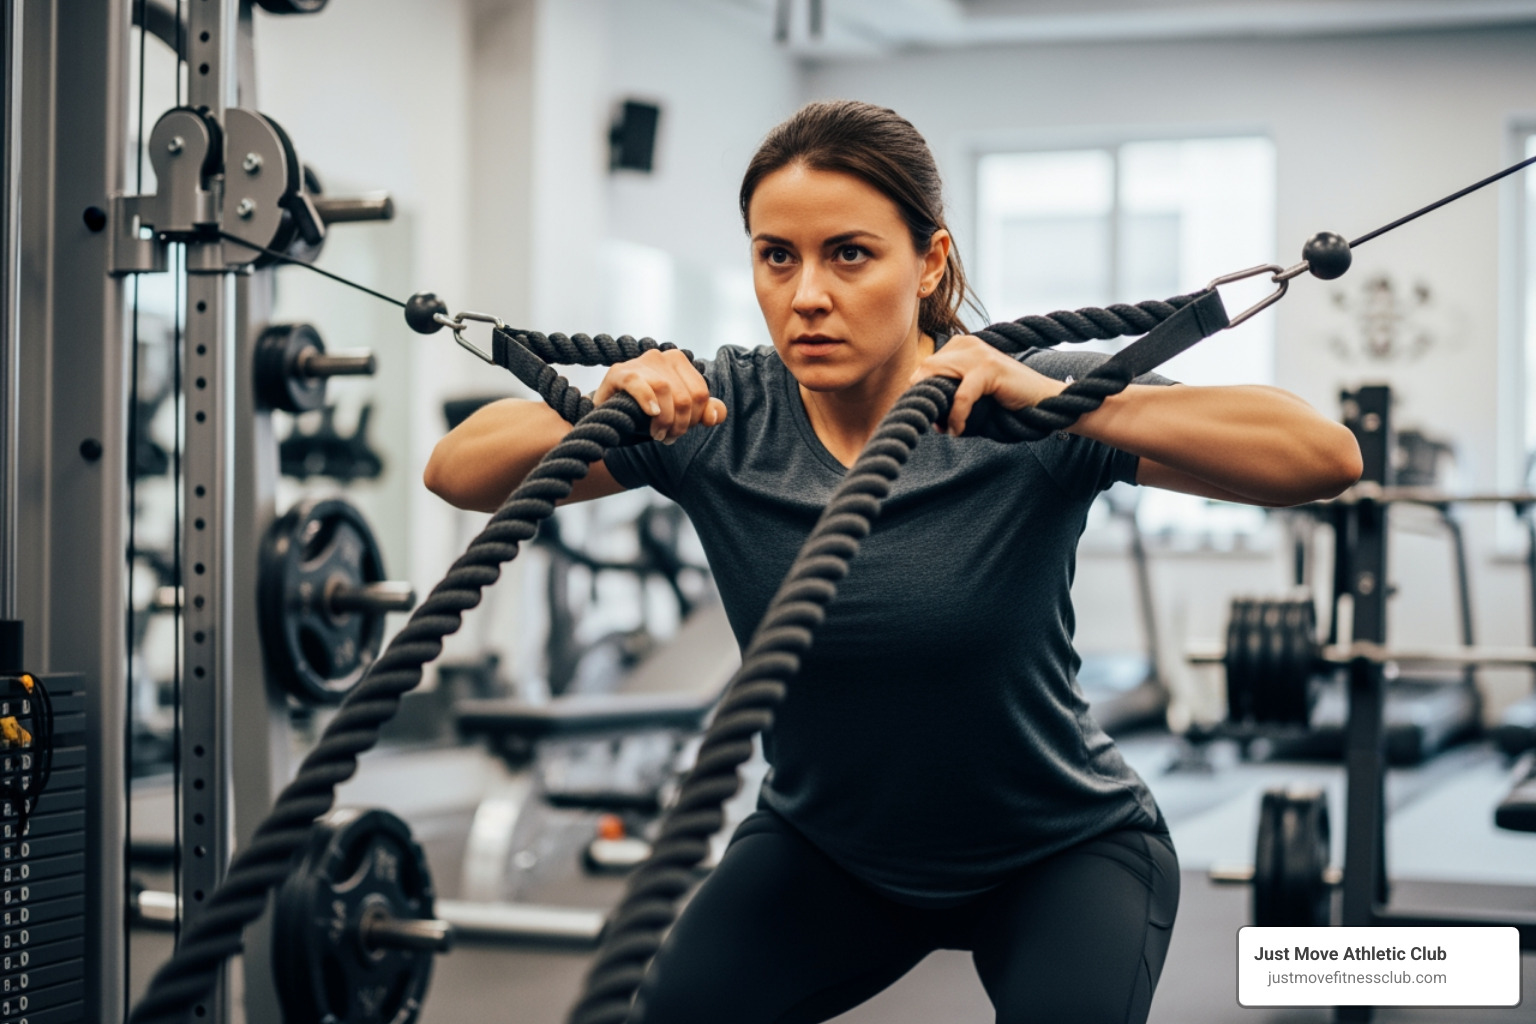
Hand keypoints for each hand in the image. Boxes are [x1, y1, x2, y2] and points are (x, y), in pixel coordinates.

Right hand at [593, 348, 726, 442]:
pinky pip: (638, 383)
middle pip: (685, 396)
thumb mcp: (677, 412)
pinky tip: (651, 413)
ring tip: (658, 435)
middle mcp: (662, 356)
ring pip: (665, 390)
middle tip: (668, 438)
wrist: (609, 416)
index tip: (679, 432)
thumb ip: (702, 412)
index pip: (700, 393)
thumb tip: (715, 416)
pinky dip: (647, 400)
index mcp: (679, 362)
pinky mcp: (618, 372)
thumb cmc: (645, 412)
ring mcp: (640, 362)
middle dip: (680, 424)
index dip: (695, 418)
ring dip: (665, 420)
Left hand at [910, 335, 1065, 435]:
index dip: (920, 392)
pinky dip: (956, 416)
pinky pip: (960, 395)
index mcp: (960, 345)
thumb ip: (947, 393)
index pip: (925, 366)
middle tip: (935, 424)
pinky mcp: (989, 368)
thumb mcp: (970, 392)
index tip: (927, 414)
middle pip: (926, 369)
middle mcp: (967, 343)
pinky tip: (958, 430)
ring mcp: (979, 353)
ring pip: (939, 379)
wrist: (1043, 402)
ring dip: (939, 409)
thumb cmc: (1004, 402)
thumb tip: (921, 406)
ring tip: (946, 428)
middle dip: (925, 398)